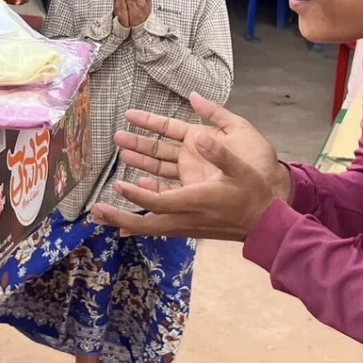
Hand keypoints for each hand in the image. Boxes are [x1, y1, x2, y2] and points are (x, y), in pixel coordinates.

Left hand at [88, 95, 290, 240]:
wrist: (267, 224)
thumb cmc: (254, 194)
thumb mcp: (240, 169)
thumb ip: (220, 152)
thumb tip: (201, 135)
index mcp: (197, 201)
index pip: (160, 201)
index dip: (136, 194)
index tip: (118, 184)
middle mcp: (188, 217)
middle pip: (147, 223)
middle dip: (120, 219)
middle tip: (95, 213)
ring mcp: (187, 225)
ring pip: (151, 227)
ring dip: (125, 220)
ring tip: (102, 214)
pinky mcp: (188, 226)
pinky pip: (159, 226)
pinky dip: (141, 222)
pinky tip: (127, 218)